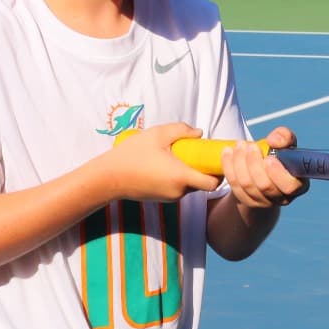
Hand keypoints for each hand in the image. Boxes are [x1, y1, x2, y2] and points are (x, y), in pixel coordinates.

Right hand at [105, 123, 220, 201]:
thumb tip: (199, 133)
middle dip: (204, 169)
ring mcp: (170, 197)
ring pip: (189, 186)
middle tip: (198, 153)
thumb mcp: (157, 134)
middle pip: (202, 184)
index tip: (215, 159)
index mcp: (181, 176)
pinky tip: (166, 164)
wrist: (109, 177)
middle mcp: (178, 191)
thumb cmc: (132, 154)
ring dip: (189, 173)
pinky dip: (178, 178)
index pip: (213, 183)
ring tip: (179, 156)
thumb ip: (181, 130)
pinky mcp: (161, 198)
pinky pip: (177, 188)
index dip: (220, 173)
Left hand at [221, 126, 306, 209]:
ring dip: (240, 162)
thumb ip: (284, 137)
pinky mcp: (247, 200)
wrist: (266, 171)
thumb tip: (273, 140)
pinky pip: (235, 186)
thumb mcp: (286, 144)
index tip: (269, 158)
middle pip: (265, 186)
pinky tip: (227, 152)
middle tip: (250, 146)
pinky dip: (229, 167)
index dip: (278, 174)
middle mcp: (282, 197)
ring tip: (239, 145)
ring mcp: (264, 202)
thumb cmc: (280, 156)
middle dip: (254, 164)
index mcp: (298, 184)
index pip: (290, 186)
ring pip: (248, 185)